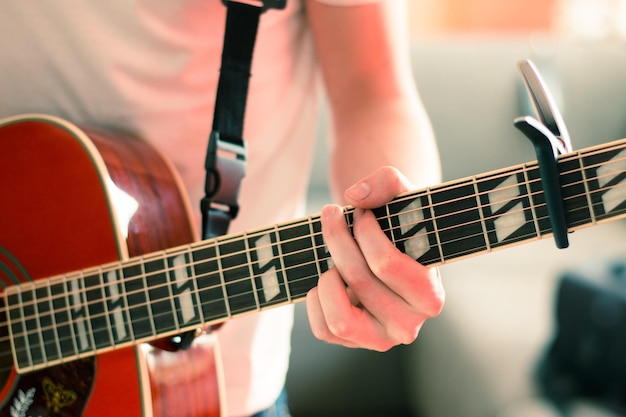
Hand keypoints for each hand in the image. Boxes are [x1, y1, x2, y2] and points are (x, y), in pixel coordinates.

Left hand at [306, 166, 443, 350]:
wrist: (389, 252)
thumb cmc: (400, 226)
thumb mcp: (403, 196)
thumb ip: (388, 181)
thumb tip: (355, 196)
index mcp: (430, 296)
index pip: (385, 264)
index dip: (364, 231)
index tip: (361, 212)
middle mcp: (409, 326)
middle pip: (358, 279)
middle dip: (338, 239)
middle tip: (332, 213)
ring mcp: (380, 339)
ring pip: (340, 316)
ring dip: (328, 275)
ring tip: (332, 256)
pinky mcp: (353, 342)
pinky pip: (323, 328)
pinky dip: (317, 300)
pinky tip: (328, 278)